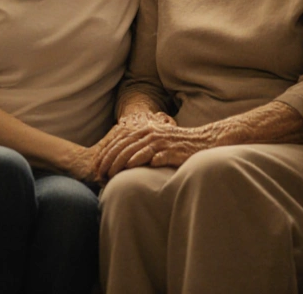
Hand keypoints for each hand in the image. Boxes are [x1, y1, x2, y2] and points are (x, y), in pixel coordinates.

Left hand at [94, 120, 214, 178]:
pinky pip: (153, 155)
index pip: (121, 140)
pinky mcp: (171, 150)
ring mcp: (161, 141)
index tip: (97, 165)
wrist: (205, 141)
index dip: (107, 152)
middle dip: (110, 159)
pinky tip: (131, 168)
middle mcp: (151, 132)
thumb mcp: (158, 140)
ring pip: (135, 150)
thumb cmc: (179, 144)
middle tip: (100, 173)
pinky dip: (141, 160)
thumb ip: (142, 145)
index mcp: (146, 129)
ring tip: (111, 174)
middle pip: (124, 145)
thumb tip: (123, 157)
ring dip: (121, 162)